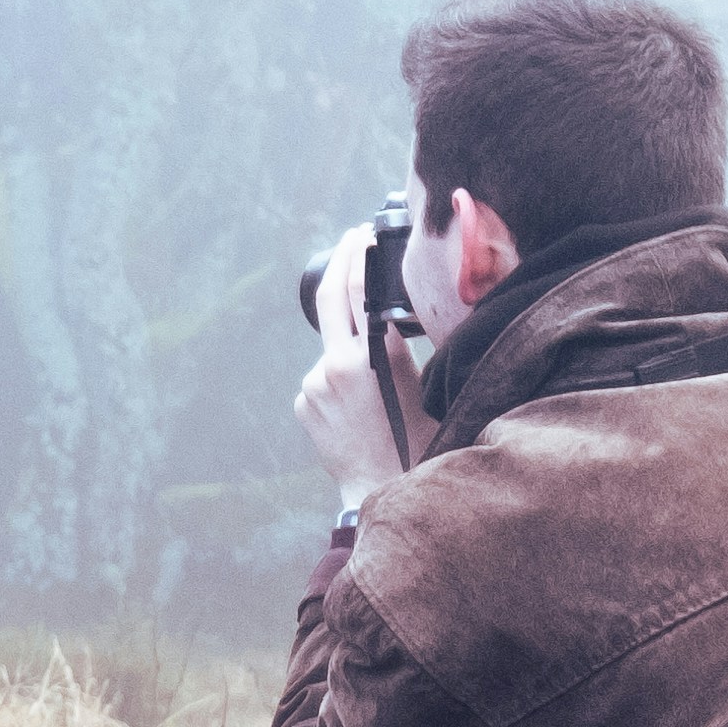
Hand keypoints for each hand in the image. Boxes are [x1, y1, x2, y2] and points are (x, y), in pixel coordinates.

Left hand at [291, 221, 410, 505]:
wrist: (380, 490)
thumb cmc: (417, 444)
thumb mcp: (425, 388)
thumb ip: (404, 350)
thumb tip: (397, 318)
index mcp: (373, 358)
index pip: (361, 292)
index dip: (360, 258)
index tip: (362, 237)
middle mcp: (336, 366)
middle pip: (331, 299)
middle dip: (340, 263)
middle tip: (350, 241)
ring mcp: (313, 384)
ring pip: (332, 347)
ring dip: (350, 348)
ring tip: (376, 383)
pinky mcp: (302, 401)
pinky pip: (321, 376)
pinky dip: (338, 378)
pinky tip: (359, 405)